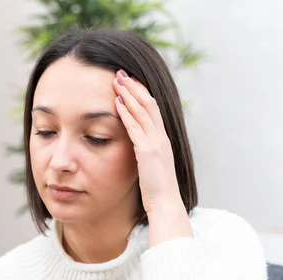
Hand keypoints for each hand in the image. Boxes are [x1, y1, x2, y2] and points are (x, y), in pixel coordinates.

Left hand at [112, 69, 181, 213]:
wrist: (166, 204)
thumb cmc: (157, 190)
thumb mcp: (152, 166)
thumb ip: (146, 153)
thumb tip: (137, 147)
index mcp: (162, 140)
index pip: (152, 110)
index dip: (141, 94)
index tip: (129, 81)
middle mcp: (161, 137)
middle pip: (149, 103)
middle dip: (134, 86)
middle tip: (121, 72)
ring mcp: (156, 143)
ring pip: (143, 111)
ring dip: (129, 94)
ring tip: (116, 80)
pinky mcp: (148, 152)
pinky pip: (136, 128)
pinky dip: (127, 113)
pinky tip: (117, 102)